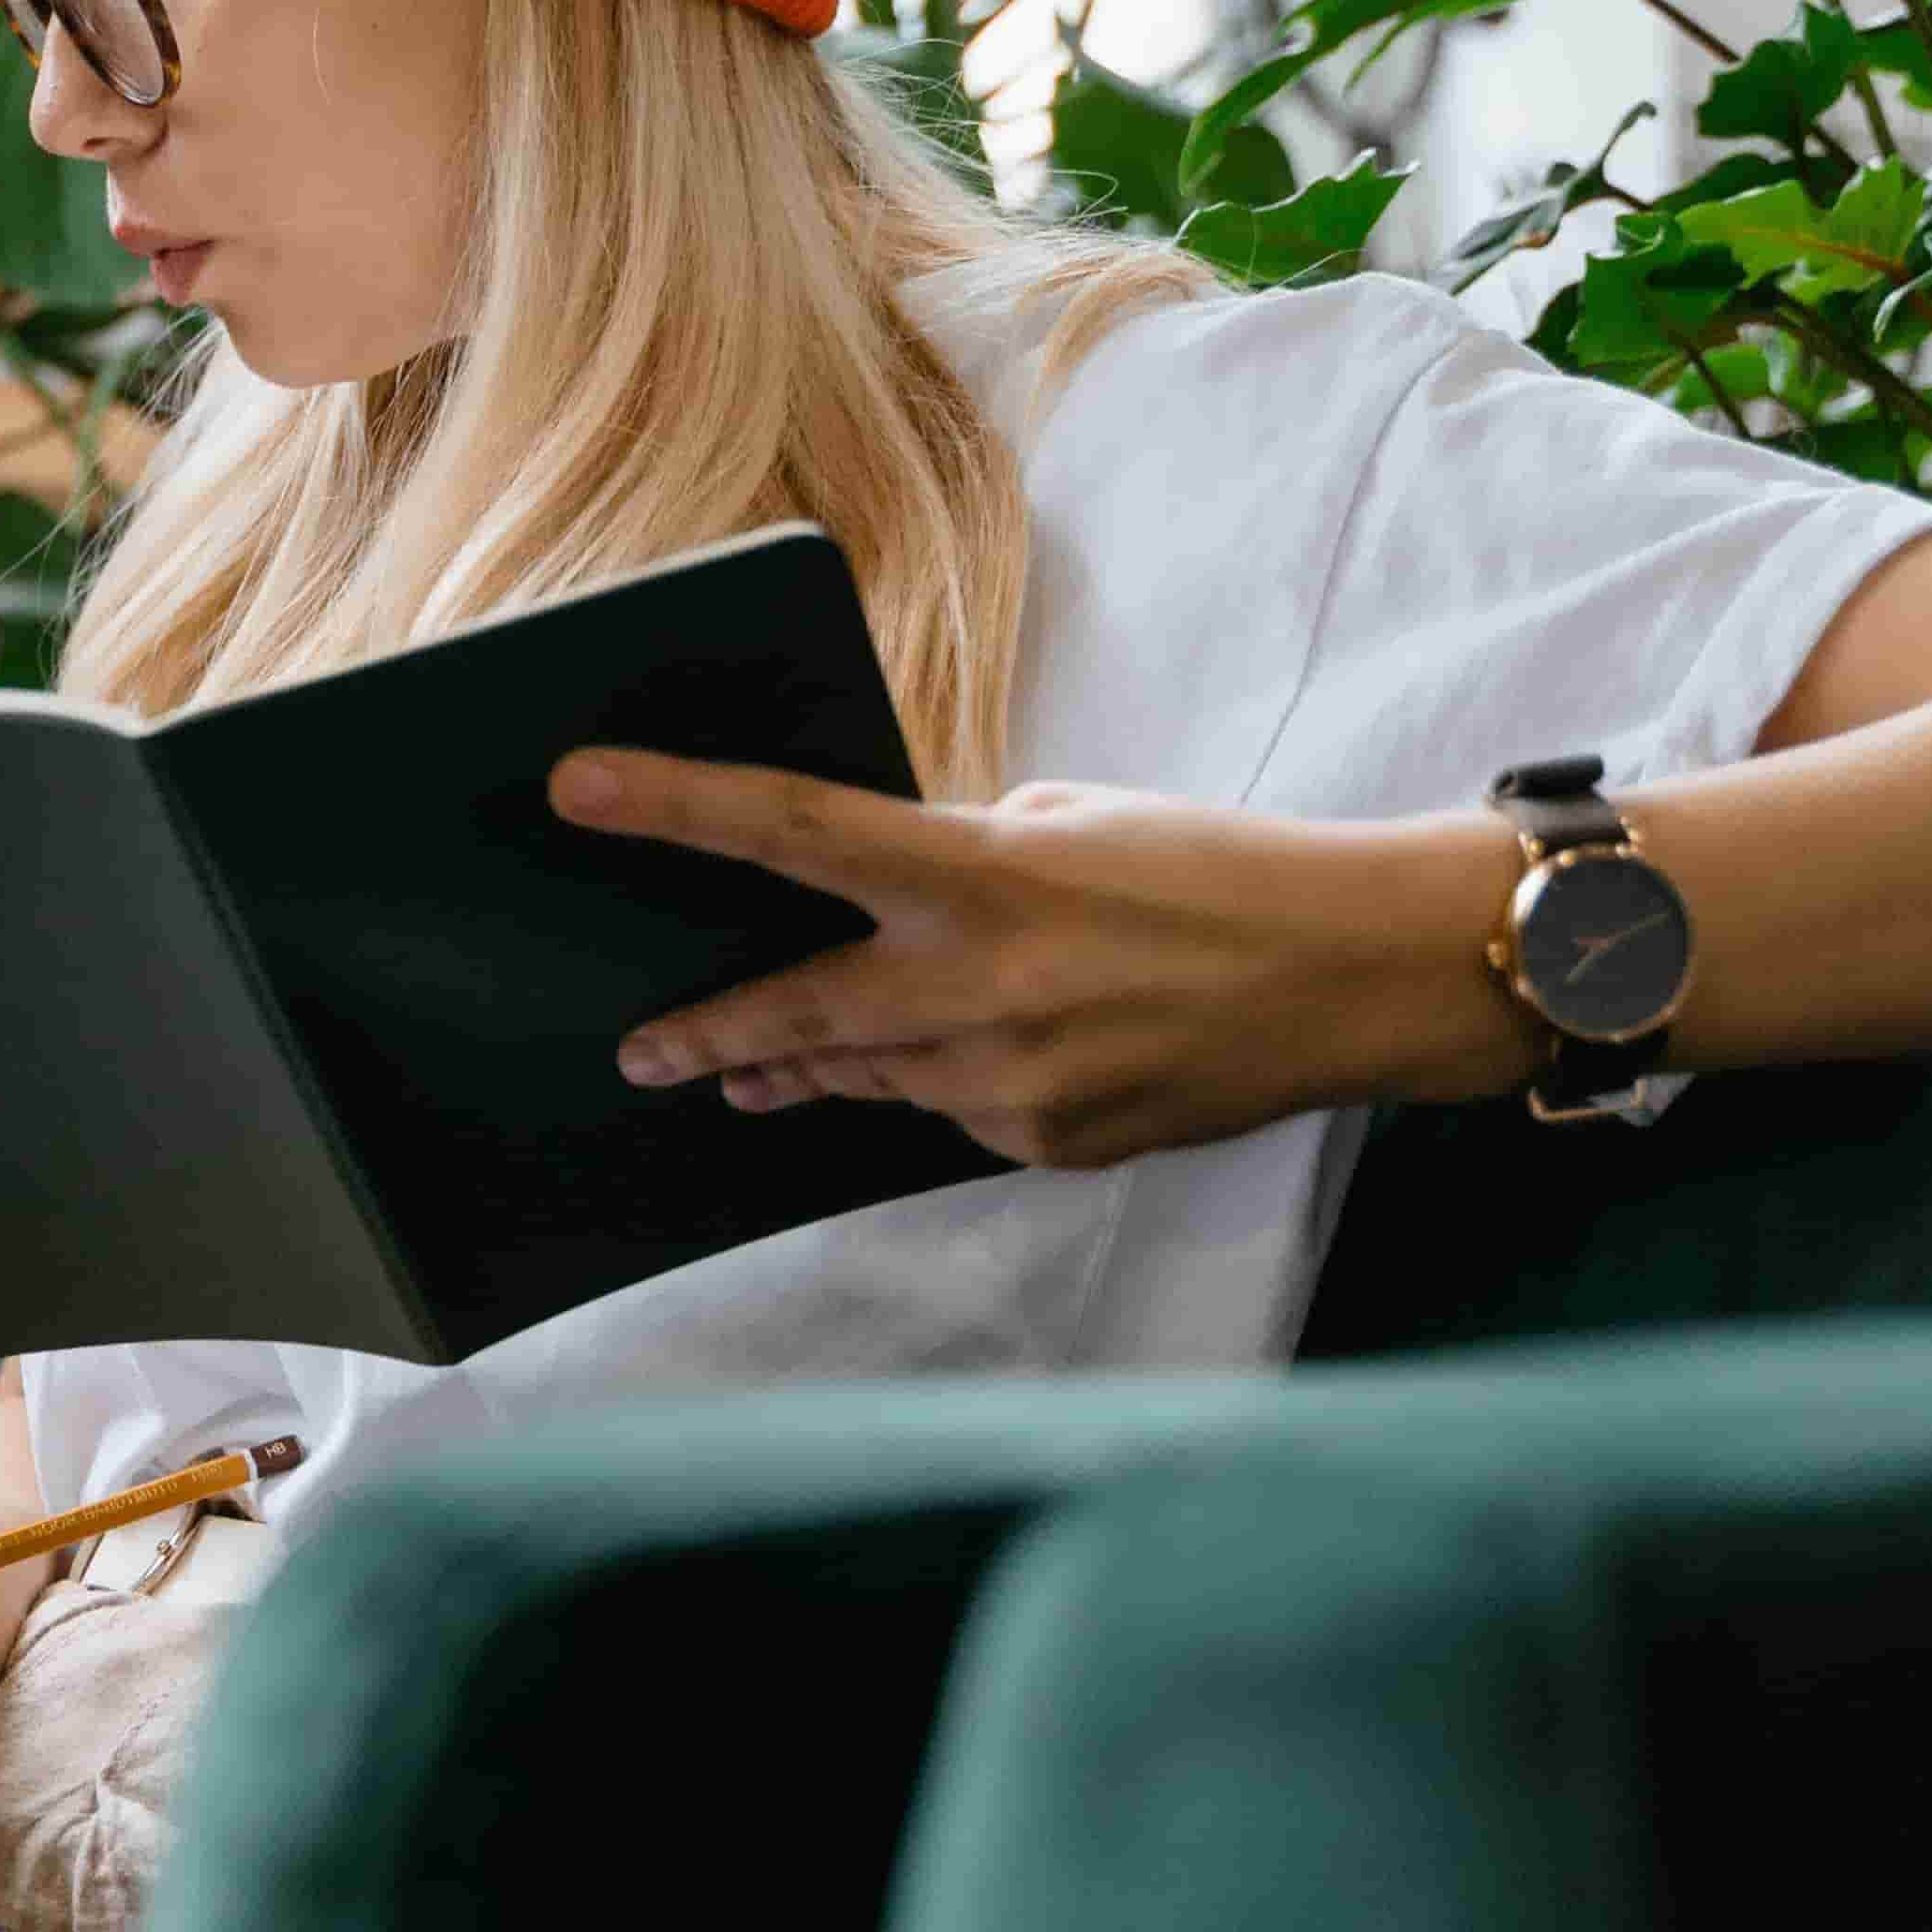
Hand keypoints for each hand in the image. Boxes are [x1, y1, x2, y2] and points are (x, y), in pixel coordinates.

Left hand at [546, 748, 1549, 1168]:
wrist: (1353, 974)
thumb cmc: (1212, 870)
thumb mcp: (1071, 825)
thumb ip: (959, 858)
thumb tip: (871, 896)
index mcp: (987, 875)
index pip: (798, 830)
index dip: (678, 807)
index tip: (578, 787)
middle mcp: (986, 988)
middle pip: (797, 1010)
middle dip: (705, 1031)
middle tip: (637, 1047)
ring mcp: (1016, 1083)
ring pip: (869, 1077)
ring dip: (800, 1068)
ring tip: (742, 1067)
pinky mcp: (1052, 1144)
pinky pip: (956, 1115)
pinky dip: (943, 1085)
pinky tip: (973, 1060)